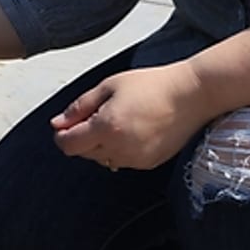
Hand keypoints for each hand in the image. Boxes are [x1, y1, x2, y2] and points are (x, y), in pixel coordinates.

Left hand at [51, 63, 211, 169]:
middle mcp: (119, 149)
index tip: (66, 123)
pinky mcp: (149, 164)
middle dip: (81, 137)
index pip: (68, 145)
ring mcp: (135, 159)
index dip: (62, 134)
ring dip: (100, 144)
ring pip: (101, 159)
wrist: (193, 95)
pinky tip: (132, 130)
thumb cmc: (151, 85)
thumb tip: (57, 123)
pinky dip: (119, 149)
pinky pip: (121, 160)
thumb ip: (79, 107)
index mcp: (106, 128)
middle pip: (83, 153)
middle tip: (97, 114)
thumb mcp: (108, 87)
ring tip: (118, 120)